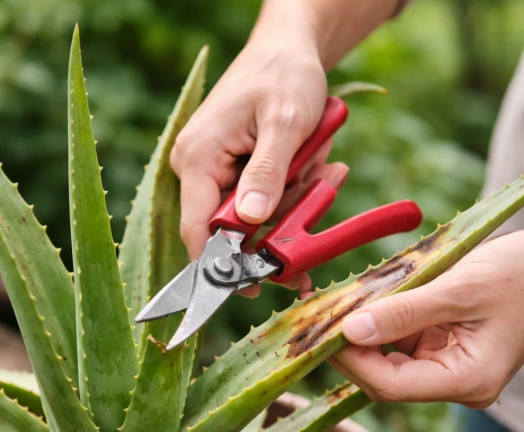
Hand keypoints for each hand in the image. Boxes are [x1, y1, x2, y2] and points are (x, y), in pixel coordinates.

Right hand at [171, 36, 347, 293]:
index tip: (254, 288)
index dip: (222, 265)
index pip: (198, 228)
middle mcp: (200, 170)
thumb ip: (267, 172)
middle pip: (236, 230)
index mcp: (199, 158)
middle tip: (323, 193)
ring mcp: (218, 173)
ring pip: (259, 219)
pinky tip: (319, 166)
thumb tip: (249, 220)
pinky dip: (297, 192)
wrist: (290, 51)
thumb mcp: (285, 121)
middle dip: (283, 222)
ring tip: (324, 164)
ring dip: (298, 201)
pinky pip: (269, 202)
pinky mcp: (238, 174)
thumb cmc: (284, 75)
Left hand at [331, 227, 523, 408]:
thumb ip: (402, 312)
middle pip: (385, 376)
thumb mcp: (459, 288)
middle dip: (351, 344)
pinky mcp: (448, 348)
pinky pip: (404, 340)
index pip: (390, 385)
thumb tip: (349, 331)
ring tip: (336, 298)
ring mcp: (452, 367)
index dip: (350, 358)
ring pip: (390, 357)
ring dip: (364, 329)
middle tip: (317, 310)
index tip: (318, 327)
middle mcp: (458, 384)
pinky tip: (365, 296)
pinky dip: (383, 319)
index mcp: (468, 382)